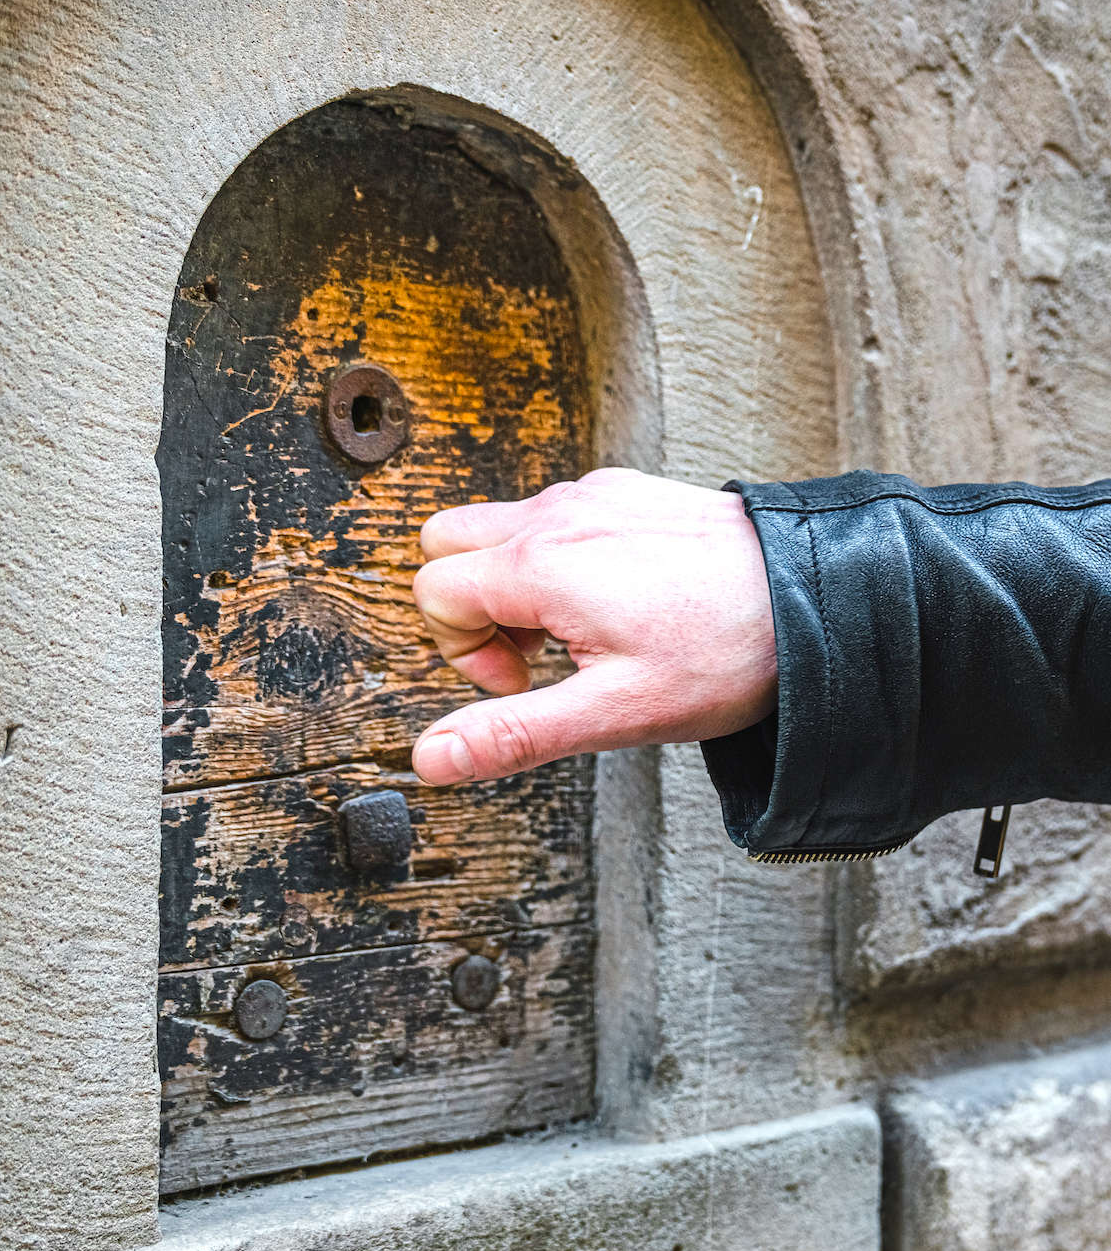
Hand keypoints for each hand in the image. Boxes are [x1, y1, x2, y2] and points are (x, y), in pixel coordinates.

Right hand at [410, 468, 776, 783]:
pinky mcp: (624, 492)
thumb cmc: (727, 653)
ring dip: (508, 581)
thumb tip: (432, 759)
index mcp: (542, 566)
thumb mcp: (613, 712)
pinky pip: (552, 514)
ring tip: (571, 631)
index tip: (522, 682)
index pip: (433, 593)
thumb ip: (513, 734)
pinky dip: (555, 558)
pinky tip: (611, 600)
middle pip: (443, 542)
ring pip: (496, 524)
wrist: (818, 595)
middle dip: (465, 604)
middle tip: (528, 652)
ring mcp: (592, 496)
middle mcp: (558, 515)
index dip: (461, 652)